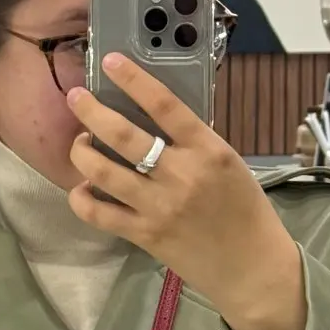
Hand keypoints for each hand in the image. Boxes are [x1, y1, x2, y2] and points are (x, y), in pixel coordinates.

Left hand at [66, 54, 308, 329]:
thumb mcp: (230, 164)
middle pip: (123, 135)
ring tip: (79, 142)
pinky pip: (99, 214)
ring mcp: (159, 206)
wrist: (252, 268)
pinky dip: (81, 199)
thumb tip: (155, 118)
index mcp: (208, 150)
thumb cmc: (246, 211)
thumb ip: (195, 143)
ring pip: (102, 172)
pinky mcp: (144, 235)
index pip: (164, 105)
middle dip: (91, 111)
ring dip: (81, 151)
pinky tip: (81, 189)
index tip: (111, 62)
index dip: (133, 79)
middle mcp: (181, 175)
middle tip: (76, 98)